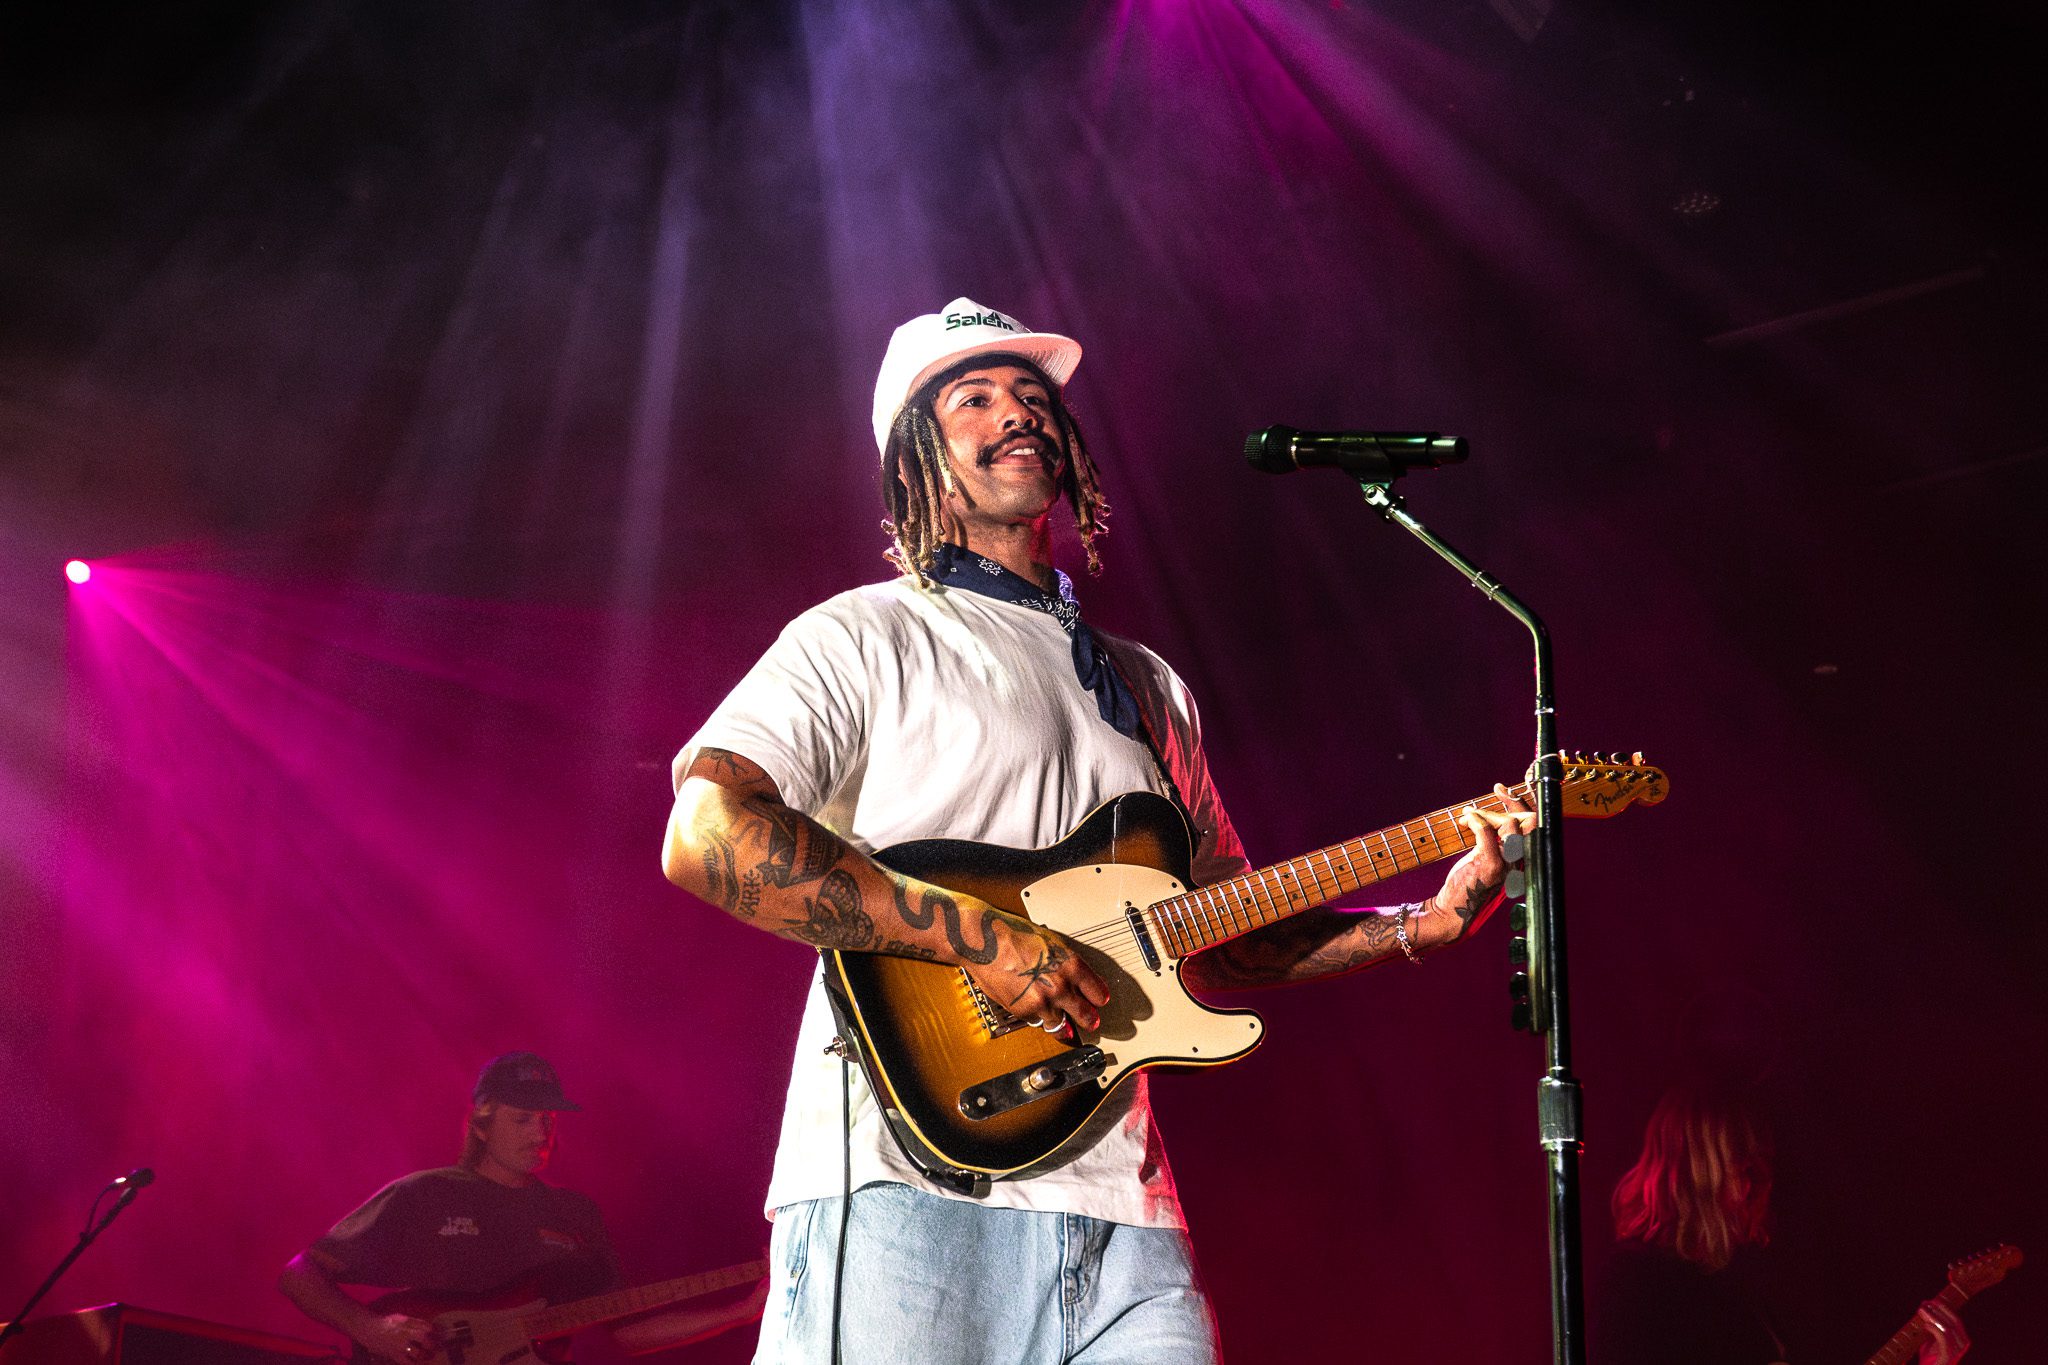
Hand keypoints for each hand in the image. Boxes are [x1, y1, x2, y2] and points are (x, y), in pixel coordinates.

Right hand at [358, 1314, 437, 1363]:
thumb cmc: (387, 1322)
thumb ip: (415, 1323)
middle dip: (434, 1346)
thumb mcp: (403, 1318)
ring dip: (425, 1356)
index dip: (437, 1332)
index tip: (441, 1335)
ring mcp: (400, 1346)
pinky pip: (406, 1362)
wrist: (369, 1329)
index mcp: (410, 1323)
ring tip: (429, 1357)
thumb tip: (430, 1328)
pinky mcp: (394, 1355)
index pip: (428, 1328)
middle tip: (439, 1348)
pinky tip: (416, 1363)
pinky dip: (413, 1363)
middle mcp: (407, 1334)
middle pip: (426, 1341)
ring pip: (418, 1354)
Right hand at [964, 914, 1109, 1034]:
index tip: (1100, 1001)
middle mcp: (1060, 987)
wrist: (985, 941)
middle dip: (1090, 1020)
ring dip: (1060, 1023)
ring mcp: (1042, 1002)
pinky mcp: (1023, 1011)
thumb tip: (1075, 978)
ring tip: (1063, 1026)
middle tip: (1091, 1022)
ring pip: (1060, 1024)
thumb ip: (1066, 964)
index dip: (1099, 997)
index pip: (1098, 992)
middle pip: (1086, 1015)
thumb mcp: (1051, 944)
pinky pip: (1035, 1020)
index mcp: (1071, 966)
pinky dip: (1034, 1016)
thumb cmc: (1013, 935)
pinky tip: (1030, 1006)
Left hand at [1417, 784, 1534, 949]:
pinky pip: (1486, 832)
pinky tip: (1465, 819)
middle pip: (1529, 822)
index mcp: (1522, 860)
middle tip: (1492, 795)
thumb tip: (1491, 813)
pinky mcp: (1490, 866)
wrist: (1453, 912)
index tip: (1503, 790)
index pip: (1534, 826)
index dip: (1522, 803)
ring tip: (1469, 816)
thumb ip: (1494, 839)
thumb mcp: (1485, 857)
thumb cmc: (1467, 884)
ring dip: (1487, 813)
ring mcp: (1507, 865)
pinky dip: (1475, 820)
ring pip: (1509, 825)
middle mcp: (1520, 863)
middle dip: (1510, 803)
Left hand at [1915, 1301, 1969, 1364]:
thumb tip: (1926, 1312)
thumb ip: (1932, 1329)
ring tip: (1922, 1310)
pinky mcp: (1948, 1356)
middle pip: (1955, 1322)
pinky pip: (1943, 1338)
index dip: (1945, 1309)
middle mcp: (1962, 1346)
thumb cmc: (1930, 1361)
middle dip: (1940, 1310)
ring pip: (1948, 1328)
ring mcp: (1956, 1352)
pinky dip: (1934, 1328)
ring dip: (1934, 1317)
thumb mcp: (1931, 1342)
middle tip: (1926, 1302)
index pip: (1957, 1321)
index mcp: (1960, 1341)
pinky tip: (1925, 1325)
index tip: (1932, 1300)